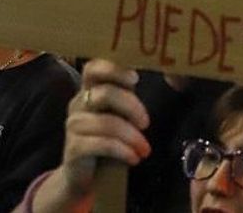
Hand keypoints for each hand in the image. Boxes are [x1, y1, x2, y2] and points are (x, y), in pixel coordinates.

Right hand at [54, 59, 151, 199]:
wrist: (89, 175)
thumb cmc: (109, 139)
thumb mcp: (121, 114)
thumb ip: (130, 96)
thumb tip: (169, 78)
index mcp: (89, 90)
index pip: (93, 68)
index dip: (113, 69)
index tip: (135, 79)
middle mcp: (78, 104)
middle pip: (105, 94)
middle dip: (132, 107)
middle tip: (146, 124)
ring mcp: (73, 126)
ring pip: (107, 122)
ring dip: (131, 136)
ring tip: (144, 149)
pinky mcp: (73, 148)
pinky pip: (102, 144)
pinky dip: (123, 151)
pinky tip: (134, 158)